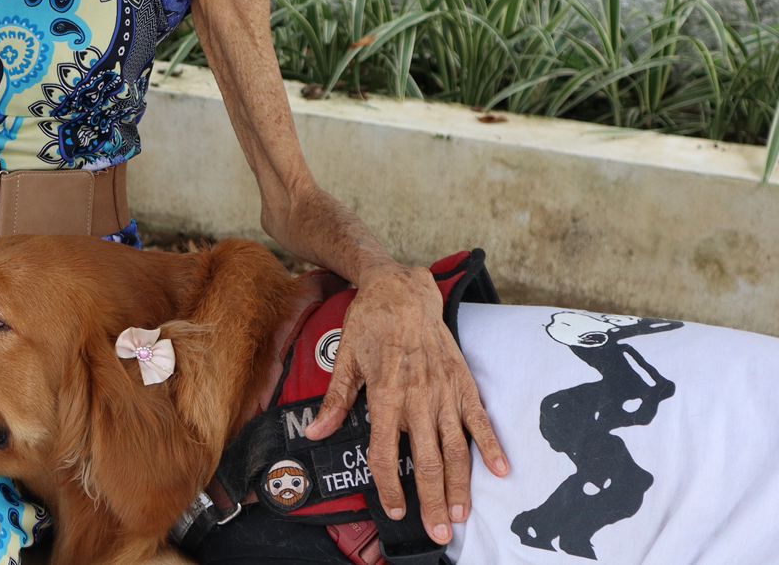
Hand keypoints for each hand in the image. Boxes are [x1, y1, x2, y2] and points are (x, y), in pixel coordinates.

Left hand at [304, 265, 508, 545]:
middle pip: (426, 459)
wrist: (401, 288)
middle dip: (432, 500)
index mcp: (385, 393)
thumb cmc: (369, 322)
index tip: (393, 510)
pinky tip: (502, 471)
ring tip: (462, 515)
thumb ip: (335, 400)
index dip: (388, 485)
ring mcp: (444, 390)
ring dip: (461, 484)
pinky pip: (480, 418)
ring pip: (455, 447)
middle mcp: (417, 397)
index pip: (384, 451)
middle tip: (439, 532)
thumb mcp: (344, 358)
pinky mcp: (463, 381)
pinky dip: (492, 445)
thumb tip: (316, 434)